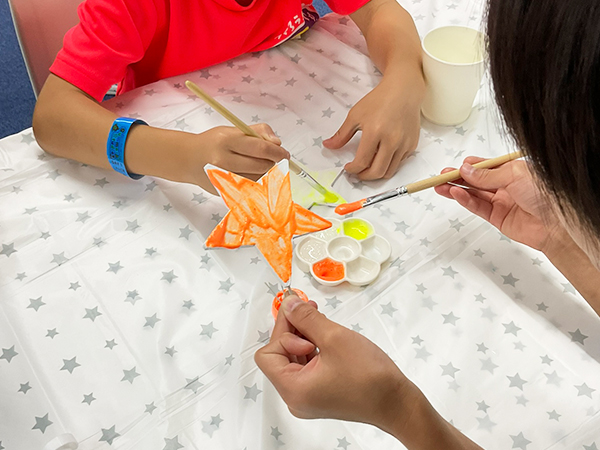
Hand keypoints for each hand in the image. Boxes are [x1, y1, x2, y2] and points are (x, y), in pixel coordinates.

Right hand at [183, 123, 288, 193]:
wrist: (190, 159)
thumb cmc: (214, 142)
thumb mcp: (234, 129)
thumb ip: (258, 132)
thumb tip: (277, 143)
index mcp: (227, 141)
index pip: (262, 149)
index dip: (278, 152)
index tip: (284, 154)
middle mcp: (224, 160)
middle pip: (262, 166)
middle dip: (274, 163)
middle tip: (274, 160)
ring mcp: (223, 178)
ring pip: (259, 180)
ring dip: (266, 174)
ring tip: (259, 165)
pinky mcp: (224, 190)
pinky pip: (250, 189)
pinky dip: (257, 183)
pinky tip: (251, 175)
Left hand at [255, 295, 414, 428]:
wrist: (398, 403)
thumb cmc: (371, 378)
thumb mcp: (334, 338)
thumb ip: (305, 318)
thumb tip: (288, 304)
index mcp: (293, 389)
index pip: (268, 354)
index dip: (281, 331)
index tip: (298, 313)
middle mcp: (296, 398)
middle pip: (279, 356)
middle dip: (294, 331)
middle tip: (310, 312)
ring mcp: (308, 398)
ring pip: (294, 360)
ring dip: (305, 338)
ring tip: (323, 324)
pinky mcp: (321, 394)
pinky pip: (307, 367)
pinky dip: (314, 349)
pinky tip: (328, 338)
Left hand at [322, 75, 422, 179]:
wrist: (404, 91)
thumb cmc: (379, 100)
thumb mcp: (355, 114)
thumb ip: (342, 134)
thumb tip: (327, 146)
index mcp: (375, 131)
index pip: (362, 162)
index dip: (352, 169)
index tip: (348, 168)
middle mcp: (392, 140)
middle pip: (377, 172)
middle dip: (364, 177)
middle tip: (357, 172)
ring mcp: (404, 144)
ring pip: (389, 171)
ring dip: (376, 173)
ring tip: (368, 166)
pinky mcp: (412, 145)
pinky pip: (399, 163)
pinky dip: (388, 164)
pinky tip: (380, 156)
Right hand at [434, 157, 560, 251]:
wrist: (556, 224)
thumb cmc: (545, 195)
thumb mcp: (514, 175)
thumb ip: (487, 175)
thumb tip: (466, 170)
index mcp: (512, 170)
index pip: (484, 166)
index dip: (469, 166)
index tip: (456, 167)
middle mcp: (505, 185)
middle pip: (475, 180)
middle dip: (457, 177)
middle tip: (441, 177)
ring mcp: (500, 201)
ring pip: (473, 193)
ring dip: (456, 189)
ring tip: (440, 186)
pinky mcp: (497, 217)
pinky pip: (477, 206)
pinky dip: (465, 200)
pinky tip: (455, 194)